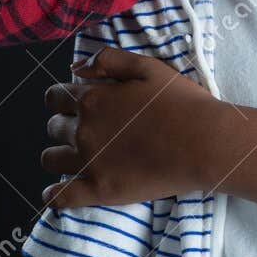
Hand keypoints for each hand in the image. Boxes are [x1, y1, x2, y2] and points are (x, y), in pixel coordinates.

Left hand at [40, 47, 221, 208]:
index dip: (64, 99)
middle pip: (53, 127)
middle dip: (66, 125)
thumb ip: (109, 59)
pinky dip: (55, 195)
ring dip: (60, 155)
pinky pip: (60, 197)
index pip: (55, 97)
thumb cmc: (183, 103)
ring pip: (50, 159)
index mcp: (94, 99)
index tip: (80, 104)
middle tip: (91, 129)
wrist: (206, 142)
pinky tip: (62, 191)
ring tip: (82, 156)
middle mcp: (84, 131)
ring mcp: (89, 163)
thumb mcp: (150, 67)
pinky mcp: (99, 191)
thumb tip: (75, 67)